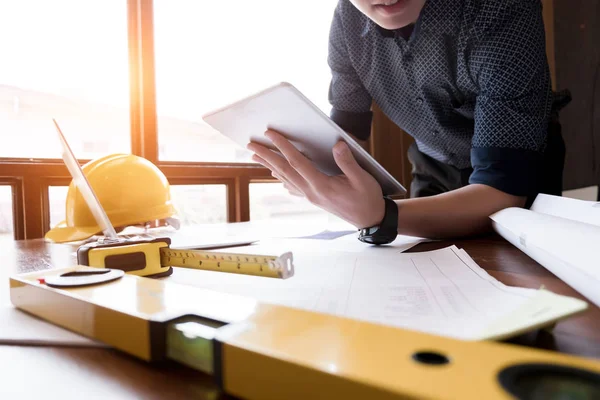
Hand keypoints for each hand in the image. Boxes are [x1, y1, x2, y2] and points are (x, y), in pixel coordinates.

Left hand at [246, 129, 385, 228]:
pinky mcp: (314, 199)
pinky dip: (283, 178)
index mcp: (321, 185)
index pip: (297, 162)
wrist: (370, 219)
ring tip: (257, 156)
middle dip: (267, 156)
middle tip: (251, 145)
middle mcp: (312, 192)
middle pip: (284, 170)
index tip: (270, 134)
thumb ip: (348, 162)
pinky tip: (277, 175)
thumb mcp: (363, 179)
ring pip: (286, 178)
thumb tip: (337, 145)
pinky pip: (294, 186)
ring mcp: (311, 197)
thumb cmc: (368, 198)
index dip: (283, 146)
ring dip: (270, 165)